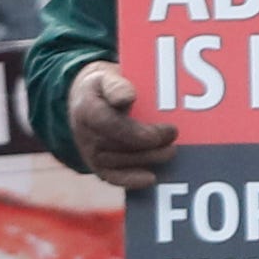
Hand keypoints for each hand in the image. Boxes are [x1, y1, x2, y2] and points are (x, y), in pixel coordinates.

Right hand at [69, 64, 179, 190]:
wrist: (86, 100)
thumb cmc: (105, 87)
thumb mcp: (107, 77)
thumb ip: (117, 85)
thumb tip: (127, 96)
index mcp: (87, 109)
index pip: (110, 124)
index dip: (136, 132)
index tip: (163, 132)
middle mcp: (85, 134)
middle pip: (118, 146)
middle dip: (149, 145)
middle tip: (174, 136)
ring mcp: (90, 152)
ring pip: (119, 162)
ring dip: (147, 159)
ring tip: (171, 151)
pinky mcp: (97, 165)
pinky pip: (111, 177)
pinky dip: (130, 180)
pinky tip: (151, 179)